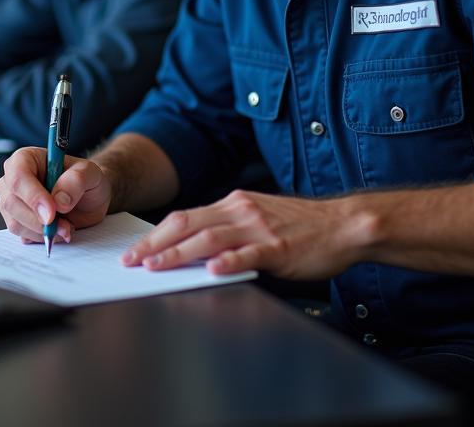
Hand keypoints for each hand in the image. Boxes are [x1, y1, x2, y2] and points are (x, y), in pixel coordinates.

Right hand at [0, 147, 111, 246]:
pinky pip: (22, 235)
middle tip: (65, 225)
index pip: (18, 175)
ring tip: (66, 226)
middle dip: (39, 220)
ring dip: (43, 231)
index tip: (52, 213)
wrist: (87, 199)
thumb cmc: (84, 180)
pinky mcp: (17, 221)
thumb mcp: (91, 173)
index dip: (32, 195)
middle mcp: (13, 178)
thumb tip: (58, 201)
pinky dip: (42, 238)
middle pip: (11, 202)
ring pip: (15, 223)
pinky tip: (57, 230)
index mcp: (26, 158)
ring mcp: (12, 201)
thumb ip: (77, 181)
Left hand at [122, 189, 361, 278]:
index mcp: (233, 203)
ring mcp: (259, 228)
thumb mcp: (257, 217)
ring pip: (210, 238)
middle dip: (156, 244)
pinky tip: (211, 270)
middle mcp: (241, 211)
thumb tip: (195, 245)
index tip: (134, 250)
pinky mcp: (278, 248)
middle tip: (131, 261)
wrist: (342, 224)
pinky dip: (227, 261)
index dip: (156, 234)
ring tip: (155, 266)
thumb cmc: (300, 227)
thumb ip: (228, 227)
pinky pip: (248, 254)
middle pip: (188, 225)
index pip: (185, 217)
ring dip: (178, 253)